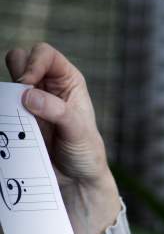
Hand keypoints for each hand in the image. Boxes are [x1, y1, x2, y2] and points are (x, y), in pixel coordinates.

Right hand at [5, 43, 119, 233]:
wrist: (75, 180)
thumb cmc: (85, 152)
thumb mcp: (79, 132)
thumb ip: (58, 112)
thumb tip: (29, 95)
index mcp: (68, 80)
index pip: (44, 54)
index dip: (33, 63)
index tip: (26, 86)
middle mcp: (48, 86)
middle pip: (21, 60)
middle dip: (17, 73)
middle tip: (20, 98)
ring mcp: (31, 101)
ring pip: (9, 81)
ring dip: (7, 93)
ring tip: (16, 114)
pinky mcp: (19, 118)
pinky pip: (3, 105)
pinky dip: (2, 109)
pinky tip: (9, 124)